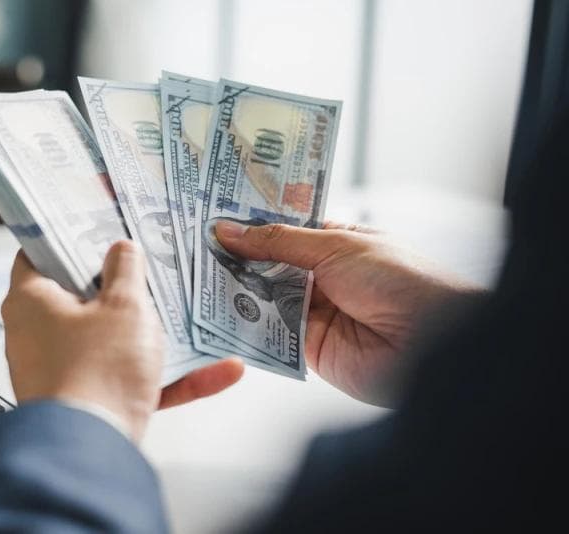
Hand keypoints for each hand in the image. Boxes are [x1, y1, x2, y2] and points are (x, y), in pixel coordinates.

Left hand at [1, 241, 243, 440]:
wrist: (91, 450)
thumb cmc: (96, 373)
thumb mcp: (124, 306)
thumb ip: (126, 270)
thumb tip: (122, 250)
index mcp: (31, 301)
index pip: (38, 255)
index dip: (67, 238)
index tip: (96, 229)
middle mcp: (36, 336)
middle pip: (79, 298)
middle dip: (119, 288)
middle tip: (148, 270)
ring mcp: (60, 371)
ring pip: (108, 342)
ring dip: (150, 335)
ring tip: (186, 318)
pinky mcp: (85, 401)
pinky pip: (128, 381)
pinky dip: (166, 378)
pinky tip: (217, 371)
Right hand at [215, 220, 479, 405]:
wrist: (432, 343)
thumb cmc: (399, 280)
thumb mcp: (335, 246)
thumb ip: (278, 242)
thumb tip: (228, 230)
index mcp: (336, 242)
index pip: (283, 229)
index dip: (249, 223)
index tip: (210, 214)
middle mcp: (322, 276)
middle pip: (268, 264)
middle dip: (235, 256)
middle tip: (190, 244)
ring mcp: (314, 312)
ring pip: (264, 297)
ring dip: (235, 289)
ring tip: (192, 273)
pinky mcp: (307, 347)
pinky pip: (268, 333)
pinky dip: (245, 324)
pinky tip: (213, 311)